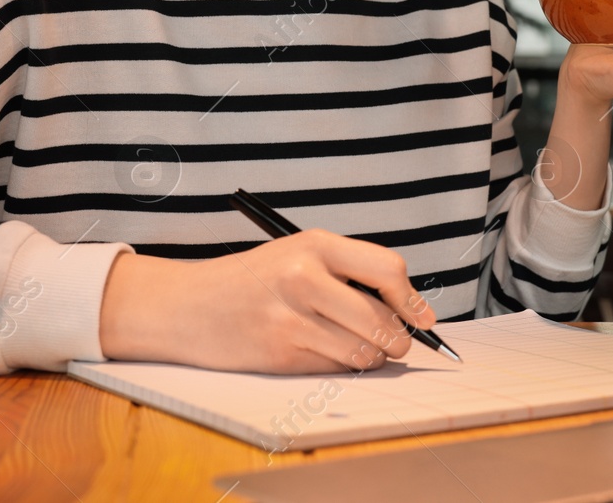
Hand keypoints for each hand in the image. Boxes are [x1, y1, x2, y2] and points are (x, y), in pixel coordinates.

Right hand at [98, 230, 435, 372]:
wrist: (189, 305)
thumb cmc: (252, 280)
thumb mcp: (299, 255)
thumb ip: (350, 273)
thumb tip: (409, 309)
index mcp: (315, 244)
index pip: (387, 271)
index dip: (413, 300)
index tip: (424, 317)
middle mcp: (304, 277)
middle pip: (383, 321)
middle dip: (399, 341)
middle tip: (397, 344)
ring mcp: (291, 318)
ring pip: (363, 352)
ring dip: (370, 357)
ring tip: (355, 346)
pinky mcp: (280, 354)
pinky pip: (334, 368)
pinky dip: (338, 366)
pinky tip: (319, 350)